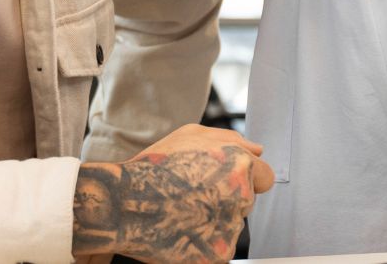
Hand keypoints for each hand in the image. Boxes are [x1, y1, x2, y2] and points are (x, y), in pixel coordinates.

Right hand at [72, 124, 275, 262]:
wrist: (122, 204)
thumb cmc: (154, 167)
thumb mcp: (191, 136)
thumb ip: (231, 139)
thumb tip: (258, 149)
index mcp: (240, 165)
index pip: (264, 177)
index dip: (243, 177)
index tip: (221, 180)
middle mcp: (240, 196)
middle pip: (245, 201)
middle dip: (225, 198)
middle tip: (191, 195)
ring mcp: (230, 227)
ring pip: (231, 224)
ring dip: (213, 220)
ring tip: (181, 211)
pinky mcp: (218, 253)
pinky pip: (218, 246)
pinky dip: (203, 242)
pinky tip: (181, 229)